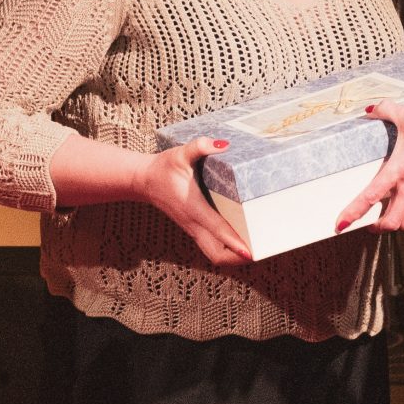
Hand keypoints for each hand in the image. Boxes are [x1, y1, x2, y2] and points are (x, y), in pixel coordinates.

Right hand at [136, 138, 252, 266]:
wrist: (143, 181)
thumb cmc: (163, 168)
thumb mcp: (180, 153)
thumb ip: (200, 147)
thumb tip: (223, 145)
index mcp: (193, 208)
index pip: (217, 229)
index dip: (234, 242)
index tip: (249, 252)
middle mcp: (193, 223)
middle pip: (216, 255)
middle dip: (236, 258)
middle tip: (259, 251)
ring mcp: (193, 229)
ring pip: (214, 255)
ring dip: (232, 257)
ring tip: (253, 250)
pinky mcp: (193, 228)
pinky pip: (211, 248)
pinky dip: (226, 250)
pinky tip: (239, 243)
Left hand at [335, 103, 403, 233]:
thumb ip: (387, 110)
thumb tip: (372, 108)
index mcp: (397, 172)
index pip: (369, 197)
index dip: (352, 213)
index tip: (340, 225)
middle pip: (390, 223)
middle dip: (377, 227)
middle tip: (369, 224)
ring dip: (397, 224)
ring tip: (390, 219)